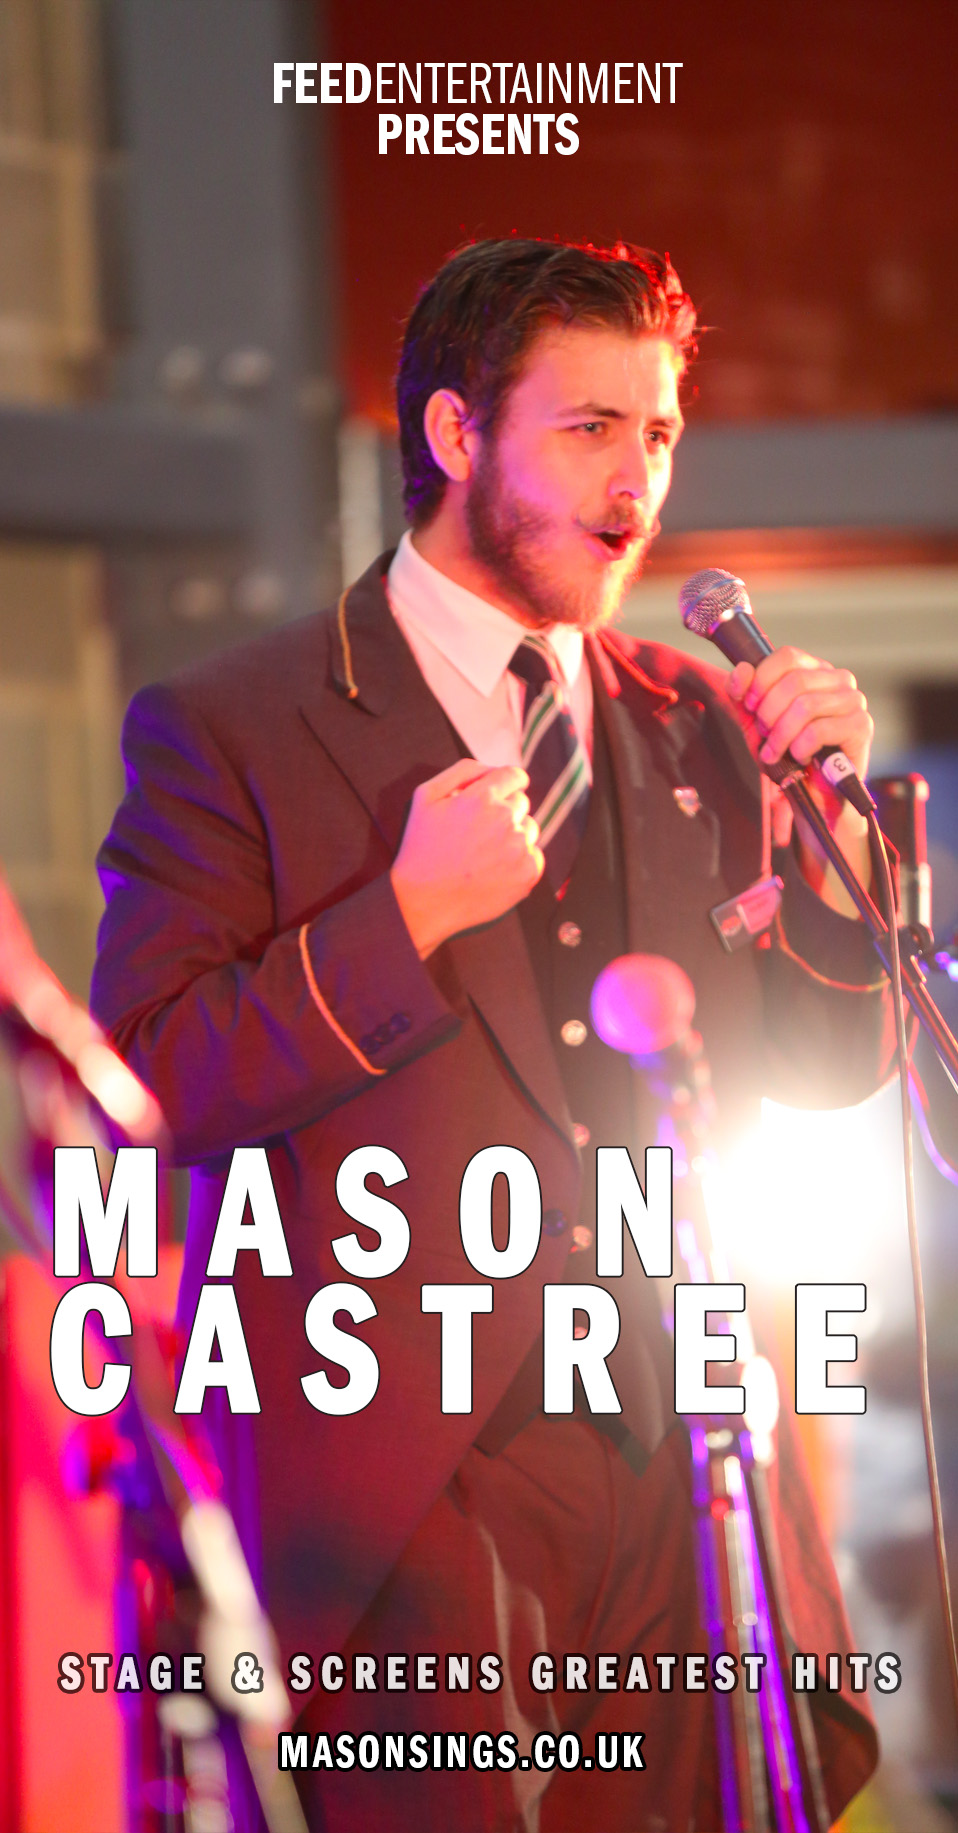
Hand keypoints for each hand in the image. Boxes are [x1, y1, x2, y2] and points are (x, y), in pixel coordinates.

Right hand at [390, 758, 543, 958]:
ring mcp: (519, 848)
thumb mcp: (425, 796)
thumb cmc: (421, 847)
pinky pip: (535, 856)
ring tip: (485, 854)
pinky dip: (520, 861)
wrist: (423, 901)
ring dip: (513, 836)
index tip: (502, 794)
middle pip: (522, 803)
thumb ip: (461, 771)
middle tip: (480, 833)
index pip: (515, 776)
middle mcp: (505, 819)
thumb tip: (492, 768)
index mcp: (482, 797)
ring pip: (530, 829)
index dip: (508, 783)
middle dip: (505, 811)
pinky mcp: (527, 873)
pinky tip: (495, 870)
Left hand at [726, 648, 873, 912]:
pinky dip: (800, 747)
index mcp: (815, 672)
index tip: (747, 705)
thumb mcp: (759, 726)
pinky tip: (800, 759)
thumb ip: (746, 696)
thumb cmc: (789, 759)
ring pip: (806, 705)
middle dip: (769, 713)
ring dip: (781, 735)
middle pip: (794, 681)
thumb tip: (741, 670)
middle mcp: (839, 681)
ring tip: (776, 753)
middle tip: (764, 737)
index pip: (787, 656)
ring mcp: (854, 703)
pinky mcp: (861, 727)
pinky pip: (820, 729)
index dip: (761, 678)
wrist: (815, 800)